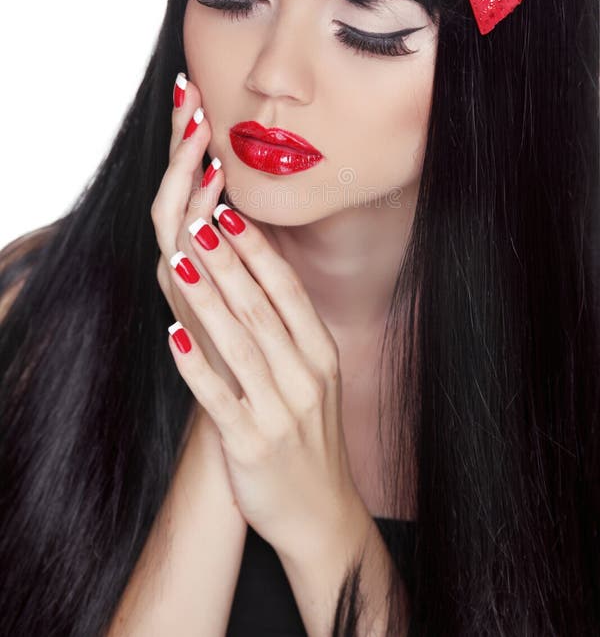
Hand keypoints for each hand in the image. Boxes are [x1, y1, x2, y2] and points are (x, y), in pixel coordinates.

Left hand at [153, 76, 364, 561]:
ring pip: (239, 343)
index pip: (288, 291)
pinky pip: (218, 397)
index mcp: (321, 353)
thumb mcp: (314, 375)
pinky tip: (174, 333)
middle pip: (262, 307)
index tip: (230, 211)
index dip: (258, 249)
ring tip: (180, 260)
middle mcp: (305, 376)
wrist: (321, 511)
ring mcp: (279, 411)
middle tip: (199, 220)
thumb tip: (256, 269)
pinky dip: (195, 363)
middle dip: (228, 260)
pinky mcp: (250, 444)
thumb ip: (289, 328)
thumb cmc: (309, 433)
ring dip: (207, 299)